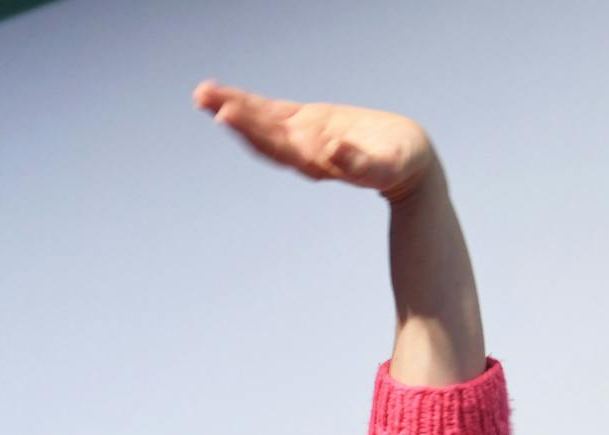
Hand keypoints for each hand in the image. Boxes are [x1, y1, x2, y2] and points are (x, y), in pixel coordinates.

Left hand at [192, 80, 438, 200]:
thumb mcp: (385, 166)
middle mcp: (302, 152)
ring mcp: (301, 138)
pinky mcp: (306, 124)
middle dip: (232, 113)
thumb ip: (360, 163)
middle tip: (203, 95)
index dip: (252, 128)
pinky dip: (248, 103)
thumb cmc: (399, 165)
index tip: (227, 113)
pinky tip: (223, 97)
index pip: (277, 144)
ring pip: (260, 122)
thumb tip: (332, 151)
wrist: (406, 165)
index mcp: (317, 161)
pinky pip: (271, 112)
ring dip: (231, 107)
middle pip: (260, 133)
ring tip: (202, 93)